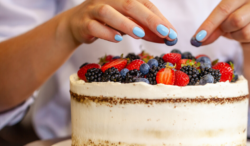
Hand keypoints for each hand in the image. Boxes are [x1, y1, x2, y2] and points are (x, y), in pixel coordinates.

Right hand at [62, 0, 177, 44]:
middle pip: (130, 4)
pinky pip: (94, 26)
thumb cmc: (108, 22)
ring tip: (140, 34)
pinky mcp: (83, 23)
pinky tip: (117, 39)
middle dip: (149, 19)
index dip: (159, 17)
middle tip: (164, 32)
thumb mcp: (129, 24)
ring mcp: (94, 10)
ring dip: (125, 23)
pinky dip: (106, 32)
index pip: (144, 3)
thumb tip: (169, 37)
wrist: (77, 24)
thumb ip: (146, 29)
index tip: (171, 32)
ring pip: (108, 12)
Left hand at [192, 0, 249, 50]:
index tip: (197, 38)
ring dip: (237, 38)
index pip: (224, 8)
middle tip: (227, 30)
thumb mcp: (222, 21)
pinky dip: (247, 45)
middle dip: (227, 29)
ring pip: (246, 33)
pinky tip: (249, 40)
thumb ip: (211, 28)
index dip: (209, 24)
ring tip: (238, 33)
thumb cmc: (237, 21)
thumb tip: (198, 40)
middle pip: (236, 20)